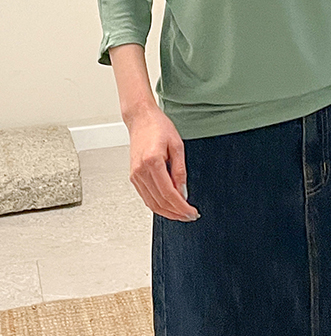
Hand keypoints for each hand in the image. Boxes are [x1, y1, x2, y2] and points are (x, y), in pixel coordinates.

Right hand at [127, 106, 200, 221]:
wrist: (141, 119)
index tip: (191, 212)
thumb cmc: (158, 127)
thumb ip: (180, 170)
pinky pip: (146, 197)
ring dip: (167, 212)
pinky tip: (168, 206)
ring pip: (151, 203)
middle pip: (159, 202)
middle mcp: (140, 171)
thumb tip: (183, 191)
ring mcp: (135, 175)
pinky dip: (157, 205)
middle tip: (189, 216)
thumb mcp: (177, 146)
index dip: (181, 207)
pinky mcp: (133, 176)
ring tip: (181, 214)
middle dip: (176, 213)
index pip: (169, 193)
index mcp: (152, 162)